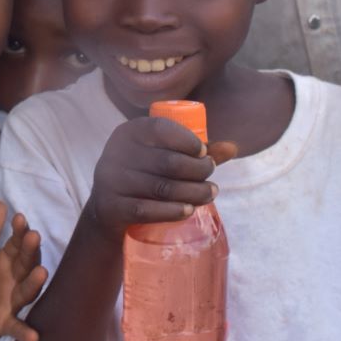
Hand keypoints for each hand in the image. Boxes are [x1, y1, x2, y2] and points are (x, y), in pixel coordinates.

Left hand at [0, 202, 47, 340]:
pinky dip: (25, 332)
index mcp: (9, 261)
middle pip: (26, 264)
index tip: (19, 218)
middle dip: (30, 251)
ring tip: (41, 273)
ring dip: (34, 283)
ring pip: (26, 291)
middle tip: (33, 236)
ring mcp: (12, 302)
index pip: (18, 244)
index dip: (19, 232)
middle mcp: (16, 280)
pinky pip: (16, 327)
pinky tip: (34, 336)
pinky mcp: (5, 323)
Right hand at [83, 115, 231, 242]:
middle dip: (198, 171)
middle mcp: (117, 152)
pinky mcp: (112, 206)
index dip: (188, 141)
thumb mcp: (163, 157)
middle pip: (167, 161)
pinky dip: (171, 211)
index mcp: (130, 132)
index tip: (205, 155)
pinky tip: (188, 211)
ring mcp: (112, 180)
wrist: (107, 208)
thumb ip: (195, 152)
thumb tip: (233, 147)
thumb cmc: (144, 175)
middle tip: (212, 181)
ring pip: (161, 187)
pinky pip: (146, 210)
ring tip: (210, 195)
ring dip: (192, 193)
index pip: (161, 128)